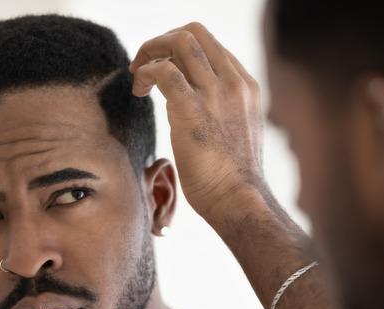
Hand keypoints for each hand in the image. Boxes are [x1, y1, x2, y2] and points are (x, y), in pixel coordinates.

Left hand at [129, 22, 265, 219]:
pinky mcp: (192, 109)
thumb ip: (222, 111)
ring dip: (150, 51)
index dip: (180, 51)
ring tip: (138, 76)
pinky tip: (139, 91)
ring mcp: (215, 93)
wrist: (239, 199)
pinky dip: (146, 73)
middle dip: (161, 41)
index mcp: (245, 85)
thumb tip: (197, 109)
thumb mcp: (237, 132)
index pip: (210, 46)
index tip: (162, 69)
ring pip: (179, 42)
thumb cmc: (233, 177)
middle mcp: (233, 82)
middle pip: (194, 32)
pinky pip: (163, 71)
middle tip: (144, 65)